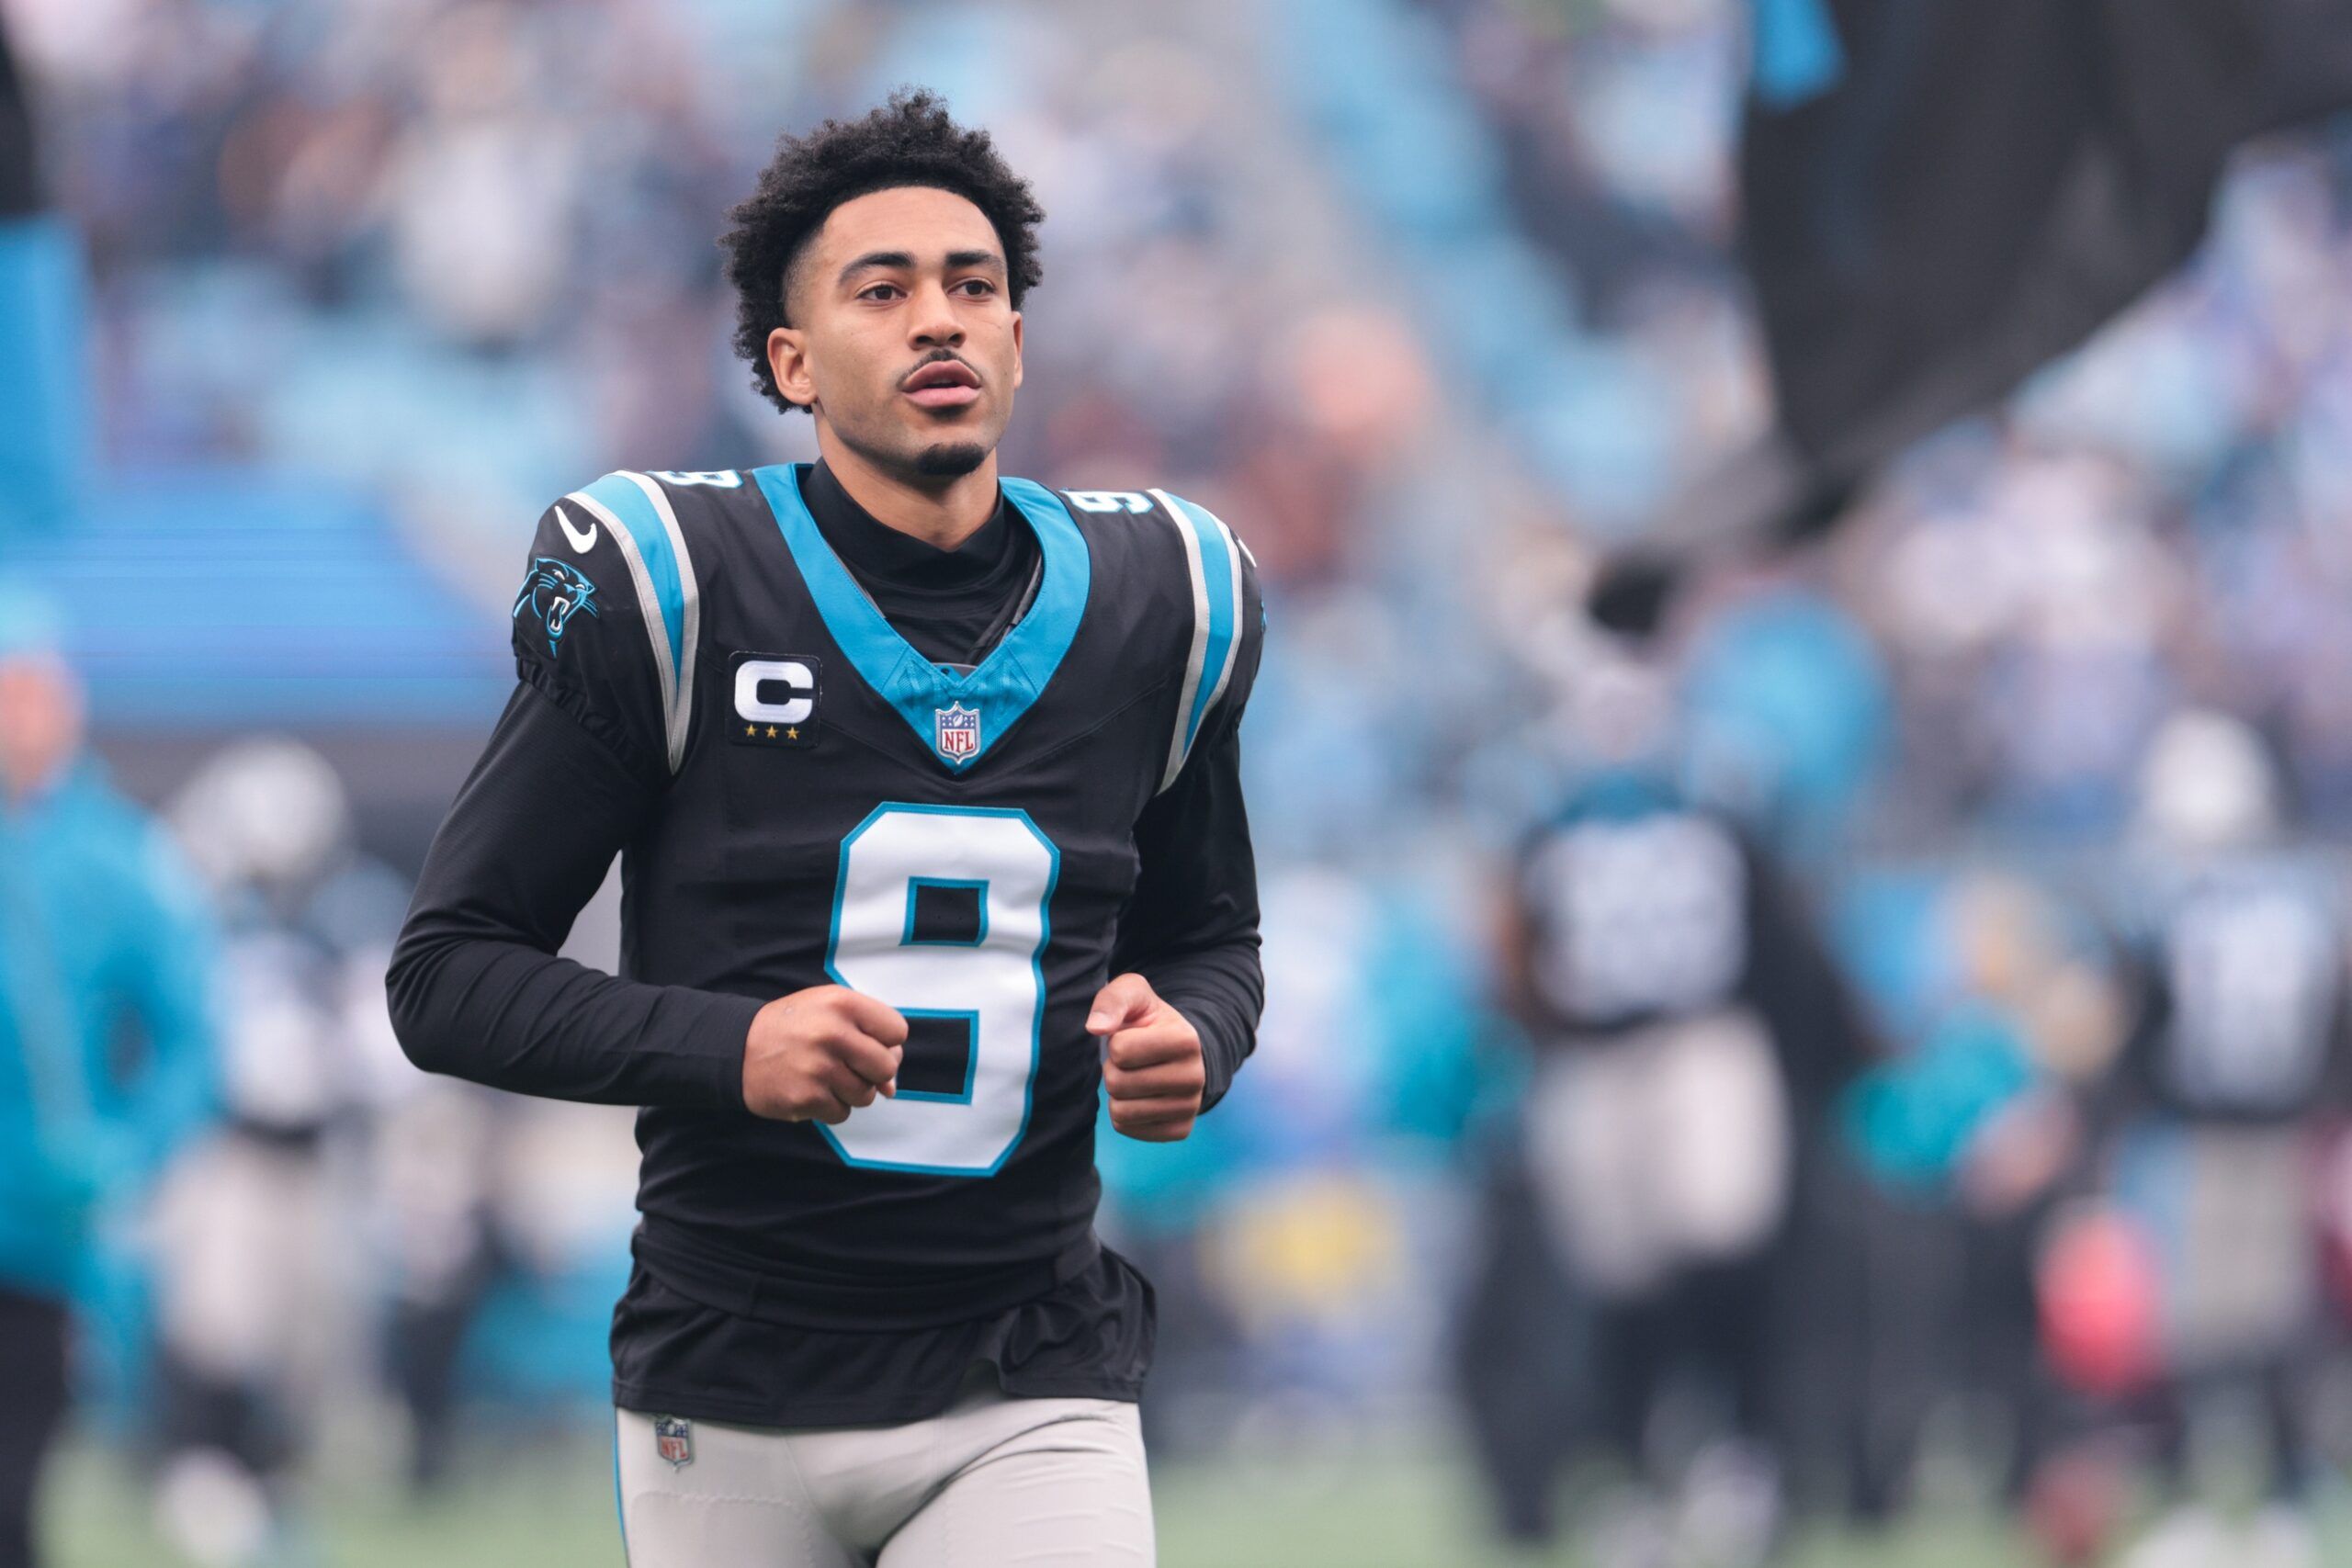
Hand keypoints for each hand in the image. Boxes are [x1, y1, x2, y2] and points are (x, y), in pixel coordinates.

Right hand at [743, 985, 905, 1122]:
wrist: (737, 1048)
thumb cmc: (793, 1027)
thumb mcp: (830, 1011)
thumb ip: (869, 1038)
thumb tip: (892, 1087)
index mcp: (843, 1003)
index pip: (898, 1031)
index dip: (886, 1042)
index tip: (866, 1043)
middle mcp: (833, 1033)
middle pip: (887, 1067)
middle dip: (872, 1072)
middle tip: (846, 1065)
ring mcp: (819, 1067)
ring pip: (866, 1095)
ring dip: (850, 1091)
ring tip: (824, 1075)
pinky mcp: (806, 1098)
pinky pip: (842, 1113)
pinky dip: (830, 1107)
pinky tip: (811, 1089)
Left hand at [1091, 973, 1204, 1142]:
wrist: (1175, 1051)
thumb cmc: (1147, 1019)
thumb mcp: (1132, 994)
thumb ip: (1112, 1000)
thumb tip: (1095, 1028)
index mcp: (1187, 1040)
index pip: (1121, 1050)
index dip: (1115, 1043)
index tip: (1131, 1038)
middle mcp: (1195, 1077)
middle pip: (1118, 1084)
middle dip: (1113, 1070)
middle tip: (1128, 1062)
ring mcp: (1190, 1107)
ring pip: (1122, 1112)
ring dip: (1116, 1094)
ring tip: (1132, 1078)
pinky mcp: (1180, 1130)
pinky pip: (1128, 1130)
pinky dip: (1123, 1115)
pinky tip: (1137, 1097)